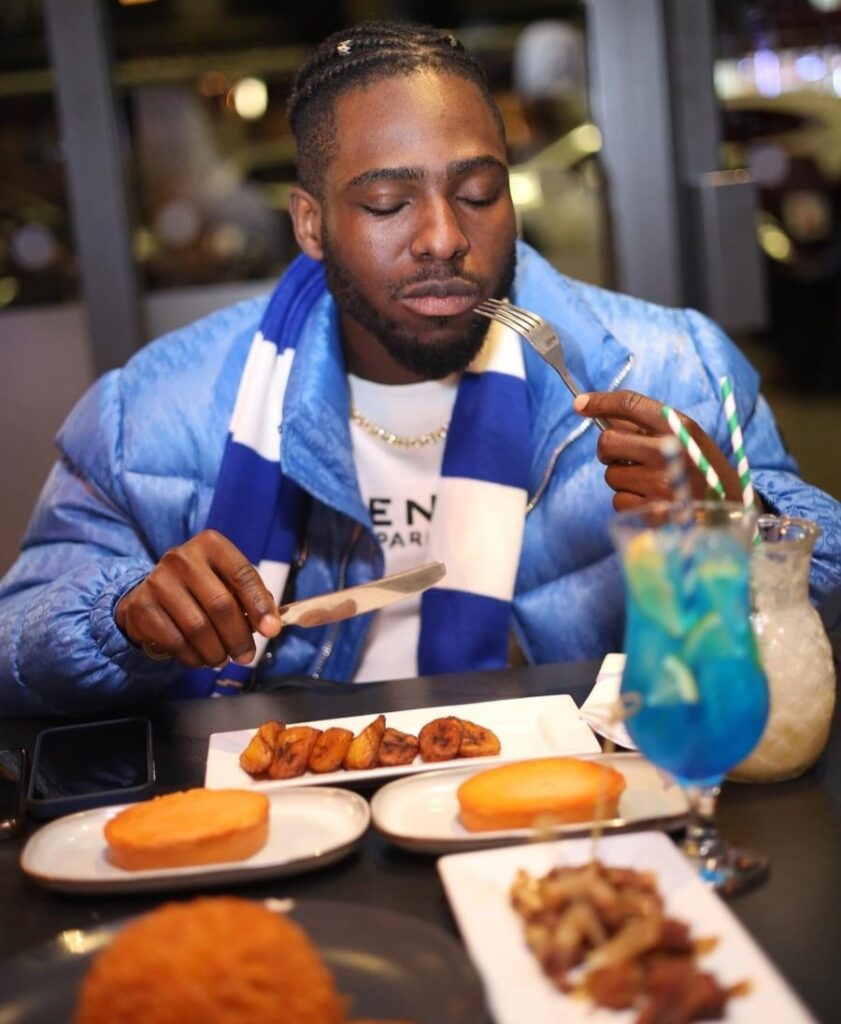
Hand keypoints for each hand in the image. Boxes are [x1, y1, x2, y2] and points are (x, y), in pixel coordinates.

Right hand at [115, 530, 281, 667]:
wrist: (148, 593)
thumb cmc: (199, 588)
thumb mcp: (225, 581)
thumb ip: (249, 597)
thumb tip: (271, 624)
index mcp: (210, 545)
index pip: (242, 575)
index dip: (260, 605)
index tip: (272, 630)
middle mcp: (182, 558)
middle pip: (221, 605)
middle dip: (239, 637)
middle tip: (246, 657)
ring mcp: (158, 581)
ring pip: (198, 627)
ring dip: (217, 651)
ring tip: (223, 659)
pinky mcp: (141, 606)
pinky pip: (176, 641)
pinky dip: (194, 657)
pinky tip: (201, 659)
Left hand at [573, 389, 747, 511]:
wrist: (730, 509)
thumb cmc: (702, 468)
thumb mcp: (685, 436)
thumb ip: (647, 423)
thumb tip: (600, 411)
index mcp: (677, 426)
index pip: (629, 404)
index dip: (600, 401)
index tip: (580, 404)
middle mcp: (668, 451)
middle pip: (607, 442)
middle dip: (610, 451)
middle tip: (625, 457)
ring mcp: (661, 483)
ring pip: (611, 476)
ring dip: (623, 479)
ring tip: (651, 482)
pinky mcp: (654, 511)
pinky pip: (618, 501)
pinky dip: (630, 502)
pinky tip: (652, 501)